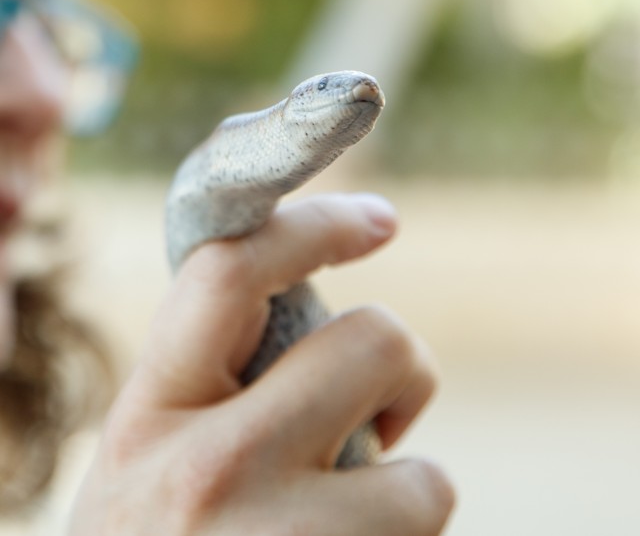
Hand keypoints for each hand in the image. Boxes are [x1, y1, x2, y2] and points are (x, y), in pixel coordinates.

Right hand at [69, 193, 453, 534]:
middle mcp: (207, 476)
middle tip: (382, 411)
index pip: (231, 274)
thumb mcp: (146, 459)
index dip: (314, 226)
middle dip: (404, 367)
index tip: (380, 220)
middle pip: (374, 343)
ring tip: (349, 525)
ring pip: (424, 480)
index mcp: (149, 416)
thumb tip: (308, 293)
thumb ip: (210, 384)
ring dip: (406, 496)